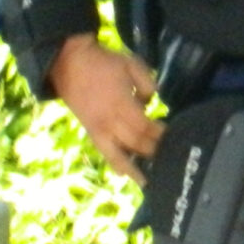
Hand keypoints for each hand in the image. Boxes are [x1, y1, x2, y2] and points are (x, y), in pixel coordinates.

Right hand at [49, 34, 161, 183]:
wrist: (69, 63)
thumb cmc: (104, 62)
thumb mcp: (132, 64)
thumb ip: (147, 84)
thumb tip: (151, 102)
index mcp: (121, 104)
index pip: (145, 127)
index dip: (159, 134)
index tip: (174, 137)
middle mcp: (109, 121)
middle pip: (135, 143)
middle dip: (152, 151)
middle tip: (168, 157)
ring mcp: (98, 129)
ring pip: (118, 154)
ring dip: (134, 168)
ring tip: (147, 181)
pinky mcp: (90, 131)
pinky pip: (104, 152)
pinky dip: (115, 164)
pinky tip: (125, 174)